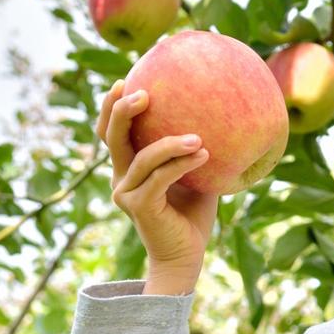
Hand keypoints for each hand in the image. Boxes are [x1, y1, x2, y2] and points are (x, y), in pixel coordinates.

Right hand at [97, 79, 218, 276]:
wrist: (186, 255)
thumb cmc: (193, 213)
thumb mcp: (196, 174)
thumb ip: (196, 149)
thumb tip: (222, 114)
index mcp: (129, 166)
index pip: (113, 130)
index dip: (113, 104)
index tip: (129, 78)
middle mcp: (121, 176)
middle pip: (111, 136)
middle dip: (121, 110)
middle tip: (144, 92)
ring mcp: (126, 192)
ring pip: (143, 157)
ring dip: (171, 143)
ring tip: (199, 137)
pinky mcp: (139, 206)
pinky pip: (161, 177)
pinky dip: (182, 163)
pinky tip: (204, 154)